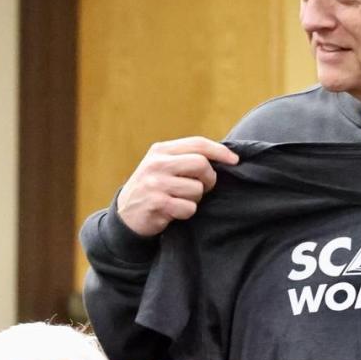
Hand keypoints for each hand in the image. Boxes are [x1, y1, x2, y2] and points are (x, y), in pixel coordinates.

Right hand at [117, 137, 239, 236]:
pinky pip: (189, 208)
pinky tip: (173, 212)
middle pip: (201, 164)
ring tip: (180, 200)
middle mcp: (157, 163)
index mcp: (160, 150)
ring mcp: (155, 183)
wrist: (125, 216)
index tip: (235, 160)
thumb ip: (185, 158)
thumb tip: (222, 156)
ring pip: (197, 189)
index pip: (197, 144)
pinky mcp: (157, 203)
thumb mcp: (162, 166)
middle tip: (203, 188)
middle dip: (209, 179)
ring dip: (195, 199)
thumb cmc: (152, 189)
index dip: (220, 151)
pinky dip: (186, 213)